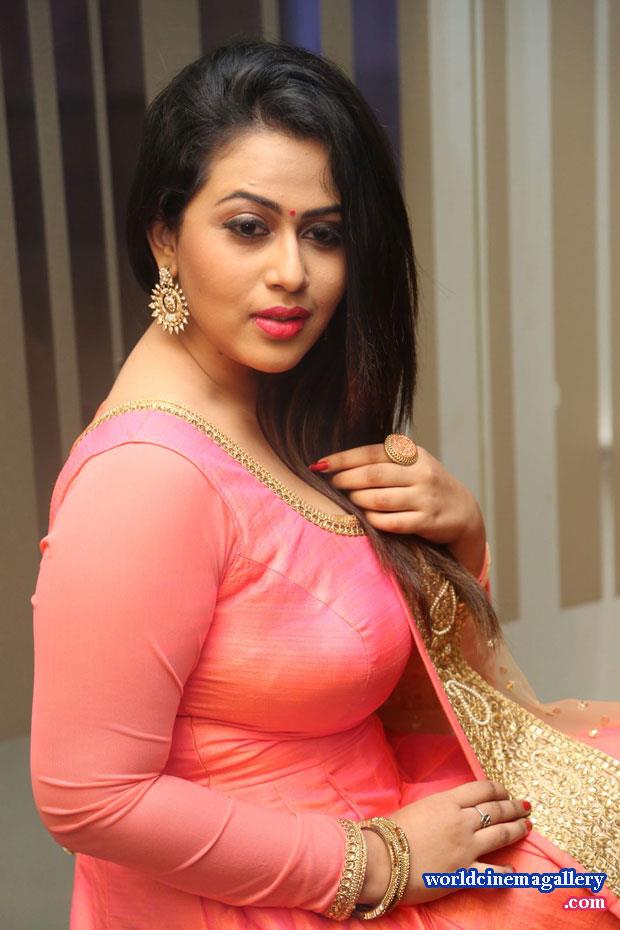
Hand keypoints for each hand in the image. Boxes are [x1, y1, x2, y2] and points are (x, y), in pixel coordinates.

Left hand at [310, 443, 485, 576]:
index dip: (342, 459)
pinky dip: (374, 520)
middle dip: (346, 479)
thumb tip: (335, 464)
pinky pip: (393, 522)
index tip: (319, 465)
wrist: (463, 511)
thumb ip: (382, 461)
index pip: (370, 453)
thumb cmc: (424, 486)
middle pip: (373, 475)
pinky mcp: (429, 521)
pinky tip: (366, 518)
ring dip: (358, 500)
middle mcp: (421, 472)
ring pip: (380, 499)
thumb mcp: (411, 465)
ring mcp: (426, 497)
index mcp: (413, 453)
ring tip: (349, 500)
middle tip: (331, 484)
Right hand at [359, 780, 530, 906]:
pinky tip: (513, 871)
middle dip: (514, 807)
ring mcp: (465, 848)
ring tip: (527, 827)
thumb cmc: (390, 831)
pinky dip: (505, 872)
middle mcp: (461, 822)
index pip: (482, 790)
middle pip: (496, 810)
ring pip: (501, 835)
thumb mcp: (418, 807)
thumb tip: (451, 808)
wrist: (381, 860)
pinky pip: (492, 873)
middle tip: (525, 807)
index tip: (505, 792)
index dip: (498, 790)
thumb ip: (439, 807)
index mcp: (447, 802)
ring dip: (517, 830)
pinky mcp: (463, 873)